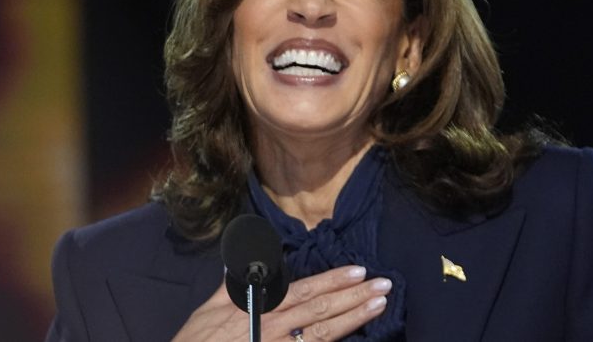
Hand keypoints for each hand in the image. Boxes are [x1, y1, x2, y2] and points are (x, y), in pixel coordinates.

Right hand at [172, 265, 389, 341]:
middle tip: (385, 285)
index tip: (358, 271)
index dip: (333, 281)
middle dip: (355, 297)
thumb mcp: (207, 310)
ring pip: (324, 335)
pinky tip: (357, 339)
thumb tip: (248, 259)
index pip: (304, 291)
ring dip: (354, 319)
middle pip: (322, 310)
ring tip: (380, 306)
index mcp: (259, 309)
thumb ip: (233, 285)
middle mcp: (273, 330)